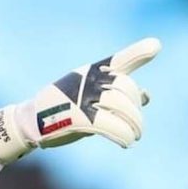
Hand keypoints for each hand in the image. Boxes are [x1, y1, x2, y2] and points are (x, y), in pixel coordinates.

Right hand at [0, 38, 161, 162]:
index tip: (156, 46)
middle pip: (126, 88)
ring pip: (122, 107)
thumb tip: (148, 95)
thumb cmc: (64, 108)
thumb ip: (118, 93)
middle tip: (136, 125)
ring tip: (135, 135)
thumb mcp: (90, 95)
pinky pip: (111, 125)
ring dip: (135, 125)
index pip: (117, 61)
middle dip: (136, 108)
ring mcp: (82, 98)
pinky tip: (126, 142)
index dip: (138, 53)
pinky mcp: (79, 118)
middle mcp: (87, 82)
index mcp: (90, 73)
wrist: (31, 120)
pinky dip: (124, 135)